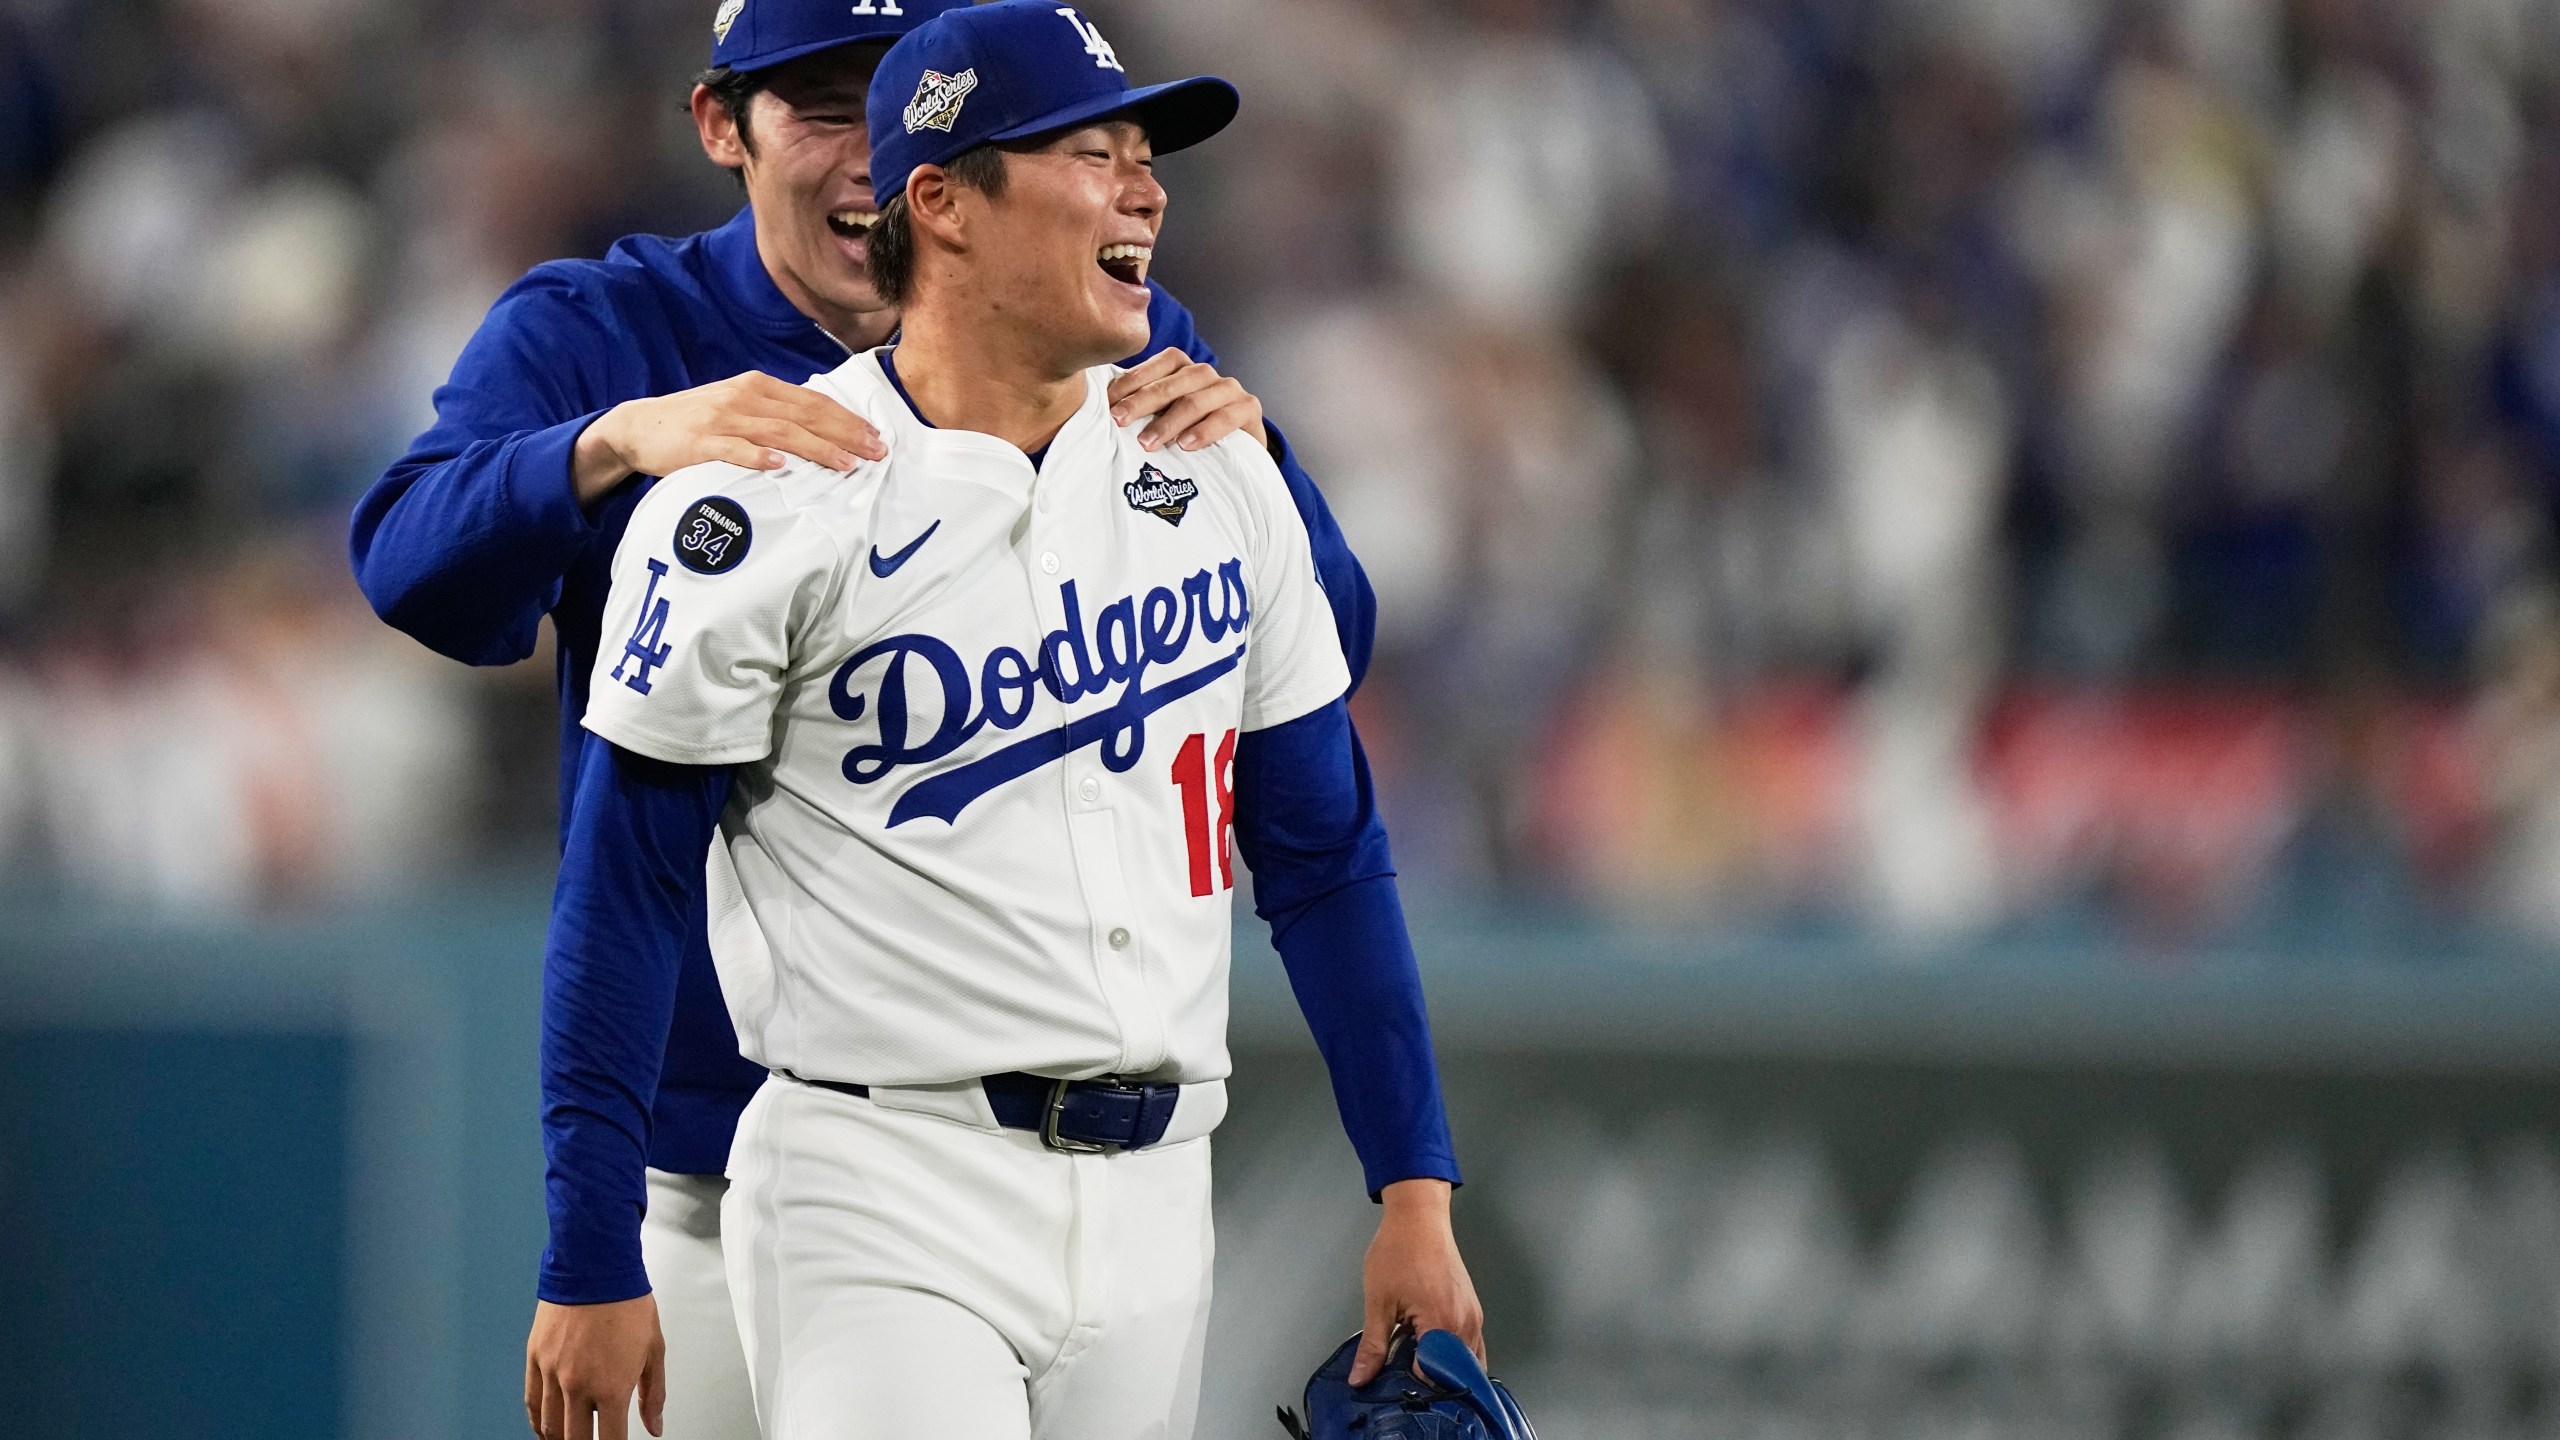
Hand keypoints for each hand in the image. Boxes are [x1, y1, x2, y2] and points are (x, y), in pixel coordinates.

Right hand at [525, 1294, 665, 1439]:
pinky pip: (532, 1403)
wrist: (594, 1267)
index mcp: (611, 1387)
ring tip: (572, 1438)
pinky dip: (538, 1423)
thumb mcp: (654, 1349)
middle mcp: (578, 1386)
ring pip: (550, 1427)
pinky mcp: (535, 1360)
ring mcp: (552, 1375)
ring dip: (562, 1439)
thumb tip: (654, 1427)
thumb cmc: (627, 1303)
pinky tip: (546, 1428)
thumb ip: (654, 1394)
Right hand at [572, 372, 888, 503]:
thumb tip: (818, 428)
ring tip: (844, 464)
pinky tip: (781, 467)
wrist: (640, 427)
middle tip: (875, 453)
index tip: (875, 436)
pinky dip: (759, 457)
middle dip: (844, 434)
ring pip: (780, 432)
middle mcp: (745, 397)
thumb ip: (774, 414)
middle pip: (804, 415)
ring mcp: (724, 419)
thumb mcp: (738, 407)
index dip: (846, 418)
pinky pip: (735, 449)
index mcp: (758, 387)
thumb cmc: (696, 421)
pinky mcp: (702, 442)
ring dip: (816, 448)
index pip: (813, 401)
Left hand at [1107, 350, 1268, 454]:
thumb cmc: (1192, 432)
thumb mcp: (1165, 417)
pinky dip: (1204, 431)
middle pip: (1172, 382)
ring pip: (1196, 399)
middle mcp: (1206, 374)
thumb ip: (1142, 409)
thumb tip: (1100, 411)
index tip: (1108, 405)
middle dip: (1142, 403)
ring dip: (1169, 421)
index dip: (1132, 382)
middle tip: (1119, 422)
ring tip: (1148, 443)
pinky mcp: (1249, 408)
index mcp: (1183, 368)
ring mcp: (1229, 389)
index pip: (1158, 364)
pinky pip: (1225, 417)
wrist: (1240, 450)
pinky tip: (1186, 445)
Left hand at [1349, 1179, 1484, 1385]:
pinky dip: (1455, 1355)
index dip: (1410, 1384)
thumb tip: (1361, 1378)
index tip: (1392, 1383)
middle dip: (1430, 1380)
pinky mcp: (1473, 1309)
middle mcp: (1466, 1324)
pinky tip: (1431, 1349)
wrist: (1419, 1217)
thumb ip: (1372, 1346)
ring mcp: (1473, 1317)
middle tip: (1403, 1374)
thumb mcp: (1378, 1302)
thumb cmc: (1399, 1250)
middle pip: (1455, 1374)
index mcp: (1443, 1324)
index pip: (1433, 1377)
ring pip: (1467, 1362)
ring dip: (1444, 1368)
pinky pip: (1472, 1345)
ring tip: (1416, 1361)